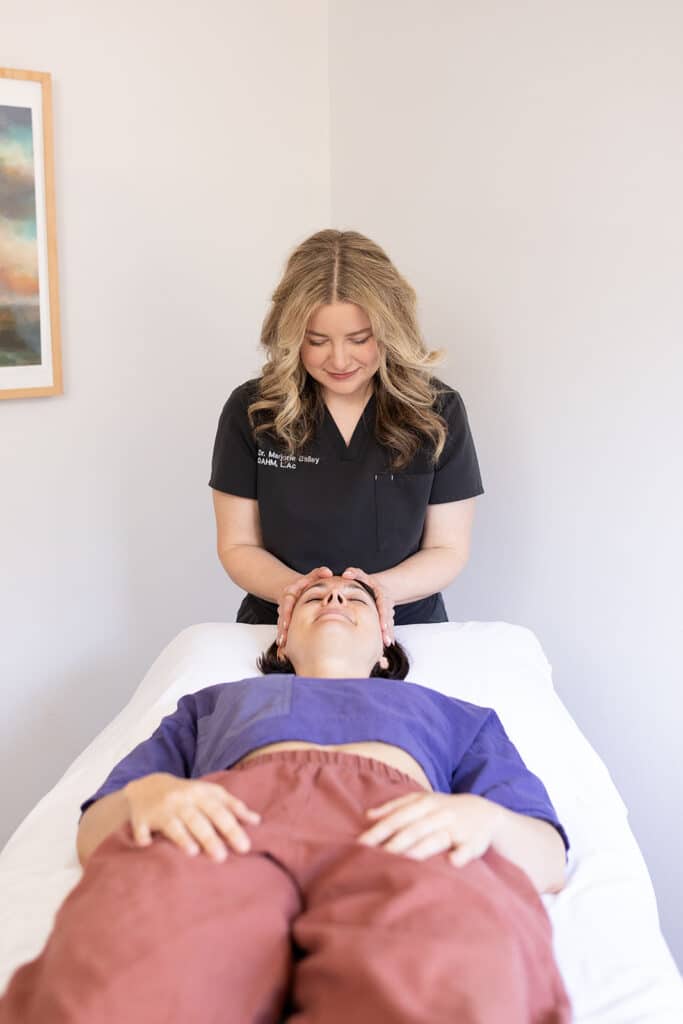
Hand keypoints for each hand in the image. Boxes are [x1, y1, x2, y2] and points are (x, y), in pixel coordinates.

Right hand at [123, 772, 260, 861]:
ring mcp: (160, 809)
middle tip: (222, 857)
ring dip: (182, 837)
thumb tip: (257, 821)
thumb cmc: (186, 795)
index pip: (220, 811)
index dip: (233, 827)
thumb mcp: (209, 795)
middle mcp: (181, 800)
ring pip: (173, 824)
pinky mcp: (140, 818)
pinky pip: (141, 828)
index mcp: (200, 794)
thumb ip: (232, 806)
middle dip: (210, 836)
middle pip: (198, 818)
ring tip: (194, 851)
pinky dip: (143, 836)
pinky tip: (147, 844)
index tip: (245, 846)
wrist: (147, 787)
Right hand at [276, 566, 332, 652]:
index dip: (288, 610)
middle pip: (283, 613)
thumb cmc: (309, 583)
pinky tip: (284, 646)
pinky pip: (284, 628)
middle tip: (285, 632)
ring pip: (282, 622)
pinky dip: (284, 636)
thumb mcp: (313, 575)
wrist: (299, 587)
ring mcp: (287, 611)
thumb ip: (319, 573)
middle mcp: (287, 601)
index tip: (288, 618)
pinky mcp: (288, 619)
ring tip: (283, 642)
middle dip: (284, 623)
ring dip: (283, 632)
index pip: (287, 600)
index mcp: (292, 591)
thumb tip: (327, 572)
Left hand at [341, 567, 393, 646]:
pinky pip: (387, 628)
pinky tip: (385, 646)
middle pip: (387, 618)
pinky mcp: (385, 619)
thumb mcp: (361, 575)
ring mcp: (386, 613)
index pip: (383, 606)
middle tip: (385, 641)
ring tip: (386, 645)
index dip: (383, 616)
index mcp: (381, 595)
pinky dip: (387, 636)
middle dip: (387, 629)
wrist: (377, 587)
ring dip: (388, 635)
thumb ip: (354, 573)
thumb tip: (346, 574)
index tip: (382, 625)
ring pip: (388, 625)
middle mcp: (385, 604)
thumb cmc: (366, 582)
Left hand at [356, 792, 502, 867]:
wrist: (484, 812)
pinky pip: (467, 849)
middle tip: (375, 858)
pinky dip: (461, 855)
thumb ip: (394, 807)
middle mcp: (438, 814)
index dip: (379, 830)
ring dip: (422, 849)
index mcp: (423, 803)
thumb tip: (367, 815)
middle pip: (413, 829)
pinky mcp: (474, 842)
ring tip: (406, 861)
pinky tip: (453, 862)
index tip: (360, 844)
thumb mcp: (421, 801)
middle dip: (394, 843)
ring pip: (437, 838)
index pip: (397, 818)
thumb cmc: (444, 809)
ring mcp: (456, 828)